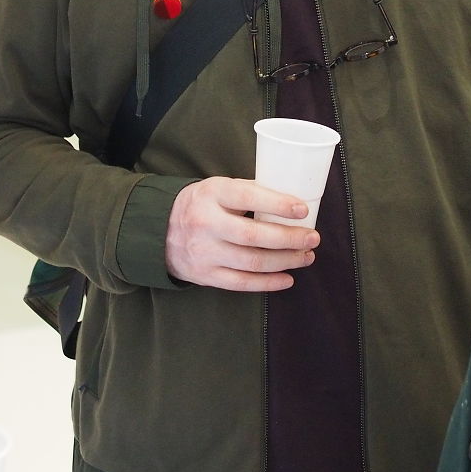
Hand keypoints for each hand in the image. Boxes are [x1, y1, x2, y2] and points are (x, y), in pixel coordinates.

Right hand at [164, 176, 319, 290]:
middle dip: (289, 238)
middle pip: (253, 235)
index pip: (248, 196)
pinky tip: (287, 278)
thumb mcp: (217, 188)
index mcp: (211, 194)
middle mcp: (205, 223)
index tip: (303, 209)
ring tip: (306, 256)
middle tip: (312, 237)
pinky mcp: (205, 275)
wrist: (158, 231)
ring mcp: (204, 252)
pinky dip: (268, 283)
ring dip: (285, 261)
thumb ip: (247, 192)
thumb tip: (290, 201)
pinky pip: (241, 283)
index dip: (277, 204)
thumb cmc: (200, 205)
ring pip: (252, 262)